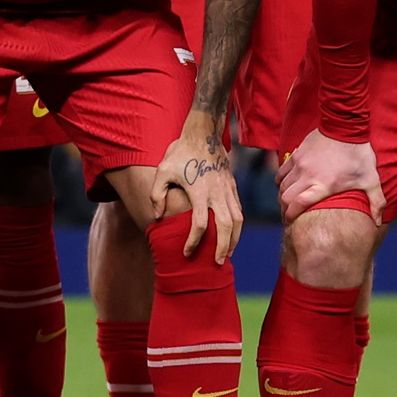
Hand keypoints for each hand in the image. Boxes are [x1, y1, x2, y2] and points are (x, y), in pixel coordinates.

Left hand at [159, 112, 242, 263]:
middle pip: (225, 226)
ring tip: (227, 253)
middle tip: (216, 262)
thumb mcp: (163, 170)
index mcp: (199, 191)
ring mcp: (228, 190)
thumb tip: (157, 216)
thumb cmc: (180, 152)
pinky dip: (238, 226)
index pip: (200, 224)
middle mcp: (217, 192)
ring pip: (237, 220)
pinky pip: (239, 211)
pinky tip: (232, 236)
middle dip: (222, 247)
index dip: (193, 241)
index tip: (186, 252)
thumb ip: (157, 194)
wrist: (204, 134)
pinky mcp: (233, 186)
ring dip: (234, 239)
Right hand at [279, 129, 382, 222]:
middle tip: (289, 216)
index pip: (298, 204)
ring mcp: (299, 164)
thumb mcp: (371, 179)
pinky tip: (287, 186)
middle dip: (284, 210)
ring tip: (288, 203)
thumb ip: (376, 202)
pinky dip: (281, 182)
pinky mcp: (296, 155)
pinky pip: (281, 172)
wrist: (345, 125)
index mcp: (324, 185)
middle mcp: (307, 175)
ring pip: (281, 186)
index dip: (290, 216)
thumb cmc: (359, 154)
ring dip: (283, 196)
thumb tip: (377, 222)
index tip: (291, 223)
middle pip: (285, 197)